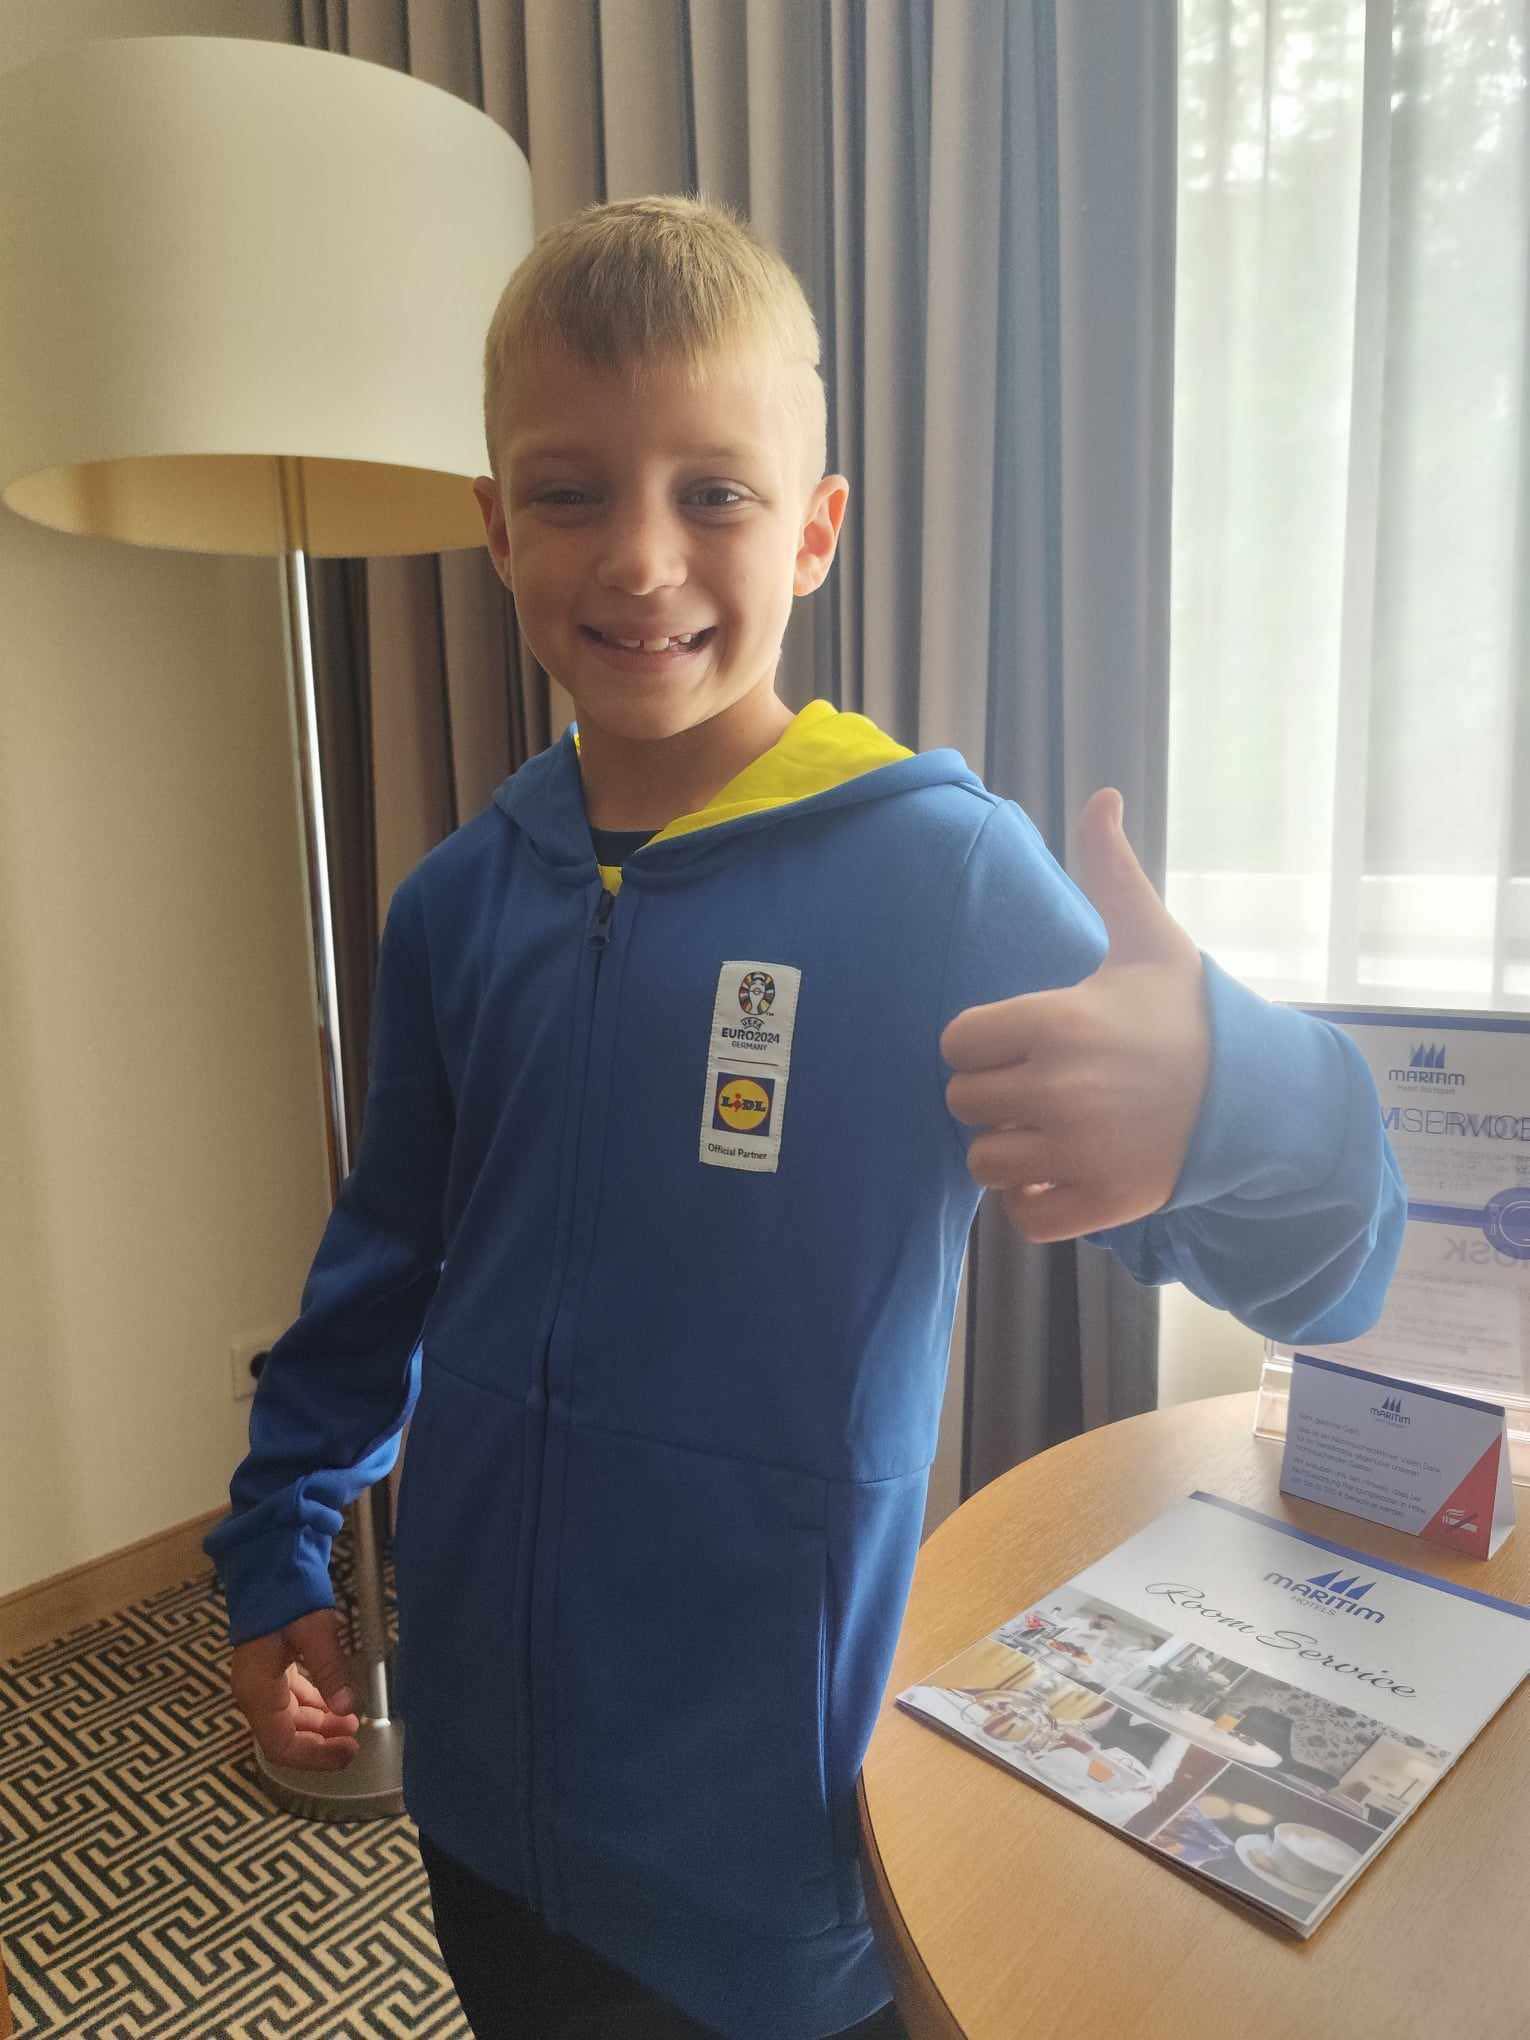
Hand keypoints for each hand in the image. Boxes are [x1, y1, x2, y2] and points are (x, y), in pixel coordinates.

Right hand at [228, 1606, 360, 1770]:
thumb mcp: (314, 1629)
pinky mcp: (269, 1670)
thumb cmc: (286, 1592)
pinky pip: (290, 1701)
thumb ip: (330, 1668)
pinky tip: (336, 1704)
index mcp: (257, 1690)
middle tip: (356, 1741)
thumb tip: (347, 1706)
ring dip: (319, 1726)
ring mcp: (259, 1682)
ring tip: (351, 1723)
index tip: (347, 1752)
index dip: (314, 1757)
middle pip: (285, 1737)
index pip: (281, 1745)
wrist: (267, 1562)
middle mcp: (253, 1693)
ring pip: (288, 1720)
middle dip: (321, 1743)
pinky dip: (314, 1707)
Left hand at [941, 788, 1208, 1241]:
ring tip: (1048, 1130)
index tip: (1020, 1042)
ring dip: (1007, 1151)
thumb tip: (1102, 795)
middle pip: (962, 1103)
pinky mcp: (1099, 1203)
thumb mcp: (1149, 940)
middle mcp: (1058, 1090)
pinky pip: (1023, 1216)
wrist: (1257, 1095)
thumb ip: (1111, 872)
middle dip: (992, 1096)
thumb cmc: (1187, 1015)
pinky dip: (1032, 1202)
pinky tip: (1060, 1172)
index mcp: (1055, 1021)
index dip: (982, 1043)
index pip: (956, 1043)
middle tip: (1038, 1086)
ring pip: (984, 1163)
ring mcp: (1077, 1152)